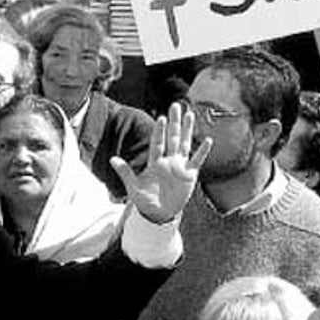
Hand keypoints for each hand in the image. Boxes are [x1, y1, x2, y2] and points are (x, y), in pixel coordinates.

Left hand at [111, 103, 210, 224]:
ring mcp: (179, 166)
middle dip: (174, 122)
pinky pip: (197, 160)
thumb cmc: (145, 200)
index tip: (161, 118)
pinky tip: (208, 140)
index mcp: (155, 162)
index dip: (159, 131)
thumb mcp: (134, 187)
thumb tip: (112, 159)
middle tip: (175, 105)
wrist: (160, 214)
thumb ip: (125, 172)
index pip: (158, 143)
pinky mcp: (190, 175)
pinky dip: (202, 151)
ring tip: (190, 114)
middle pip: (172, 138)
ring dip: (187, 130)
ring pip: (185, 144)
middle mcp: (168, 161)